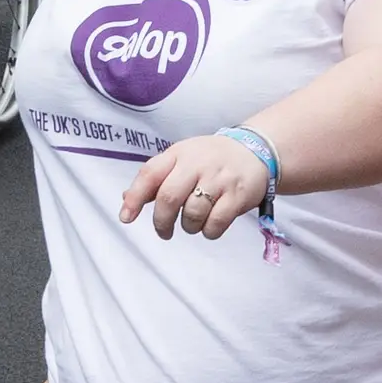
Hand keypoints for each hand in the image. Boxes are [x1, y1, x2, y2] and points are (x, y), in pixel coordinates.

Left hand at [120, 132, 272, 239]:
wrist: (255, 151)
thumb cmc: (211, 159)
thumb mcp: (182, 159)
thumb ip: (156, 179)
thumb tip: (127, 200)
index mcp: (180, 153)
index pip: (151, 173)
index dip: (135, 197)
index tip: (126, 218)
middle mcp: (198, 163)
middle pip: (169, 198)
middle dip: (162, 222)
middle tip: (164, 231)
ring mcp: (219, 179)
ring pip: (192, 215)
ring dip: (189, 226)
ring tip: (194, 221)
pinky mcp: (238, 195)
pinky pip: (215, 224)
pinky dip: (209, 231)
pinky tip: (211, 224)